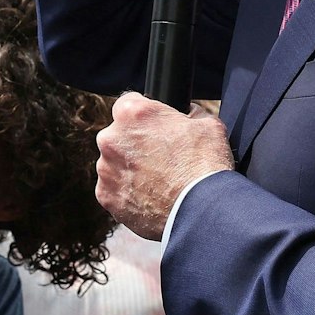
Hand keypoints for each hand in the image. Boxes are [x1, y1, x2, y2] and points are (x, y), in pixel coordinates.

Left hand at [95, 93, 233, 240]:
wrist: (199, 210)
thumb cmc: (205, 165)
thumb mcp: (208, 125)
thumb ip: (191, 114)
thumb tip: (189, 114)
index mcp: (132, 114)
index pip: (128, 103)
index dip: (145, 115)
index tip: (155, 127)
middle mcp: (111, 138)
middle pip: (118, 135)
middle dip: (135, 144)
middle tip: (160, 158)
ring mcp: (106, 169)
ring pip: (114, 164)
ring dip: (130, 169)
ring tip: (158, 182)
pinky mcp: (106, 196)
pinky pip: (114, 190)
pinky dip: (128, 194)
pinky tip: (150, 198)